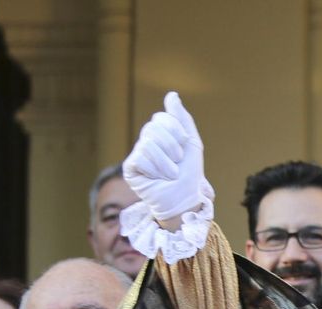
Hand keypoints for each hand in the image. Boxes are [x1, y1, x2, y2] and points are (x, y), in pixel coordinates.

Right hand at [123, 92, 208, 221]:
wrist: (185, 200)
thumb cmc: (190, 174)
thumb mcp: (191, 143)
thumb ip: (182, 118)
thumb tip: (172, 94)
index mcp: (160, 134)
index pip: (161, 118)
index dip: (177, 132)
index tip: (183, 149)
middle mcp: (146, 142)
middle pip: (153, 128)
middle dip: (172, 147)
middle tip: (177, 164)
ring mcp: (136, 155)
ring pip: (148, 143)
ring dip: (166, 162)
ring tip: (170, 174)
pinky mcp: (130, 169)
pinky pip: (140, 158)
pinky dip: (155, 170)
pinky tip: (158, 179)